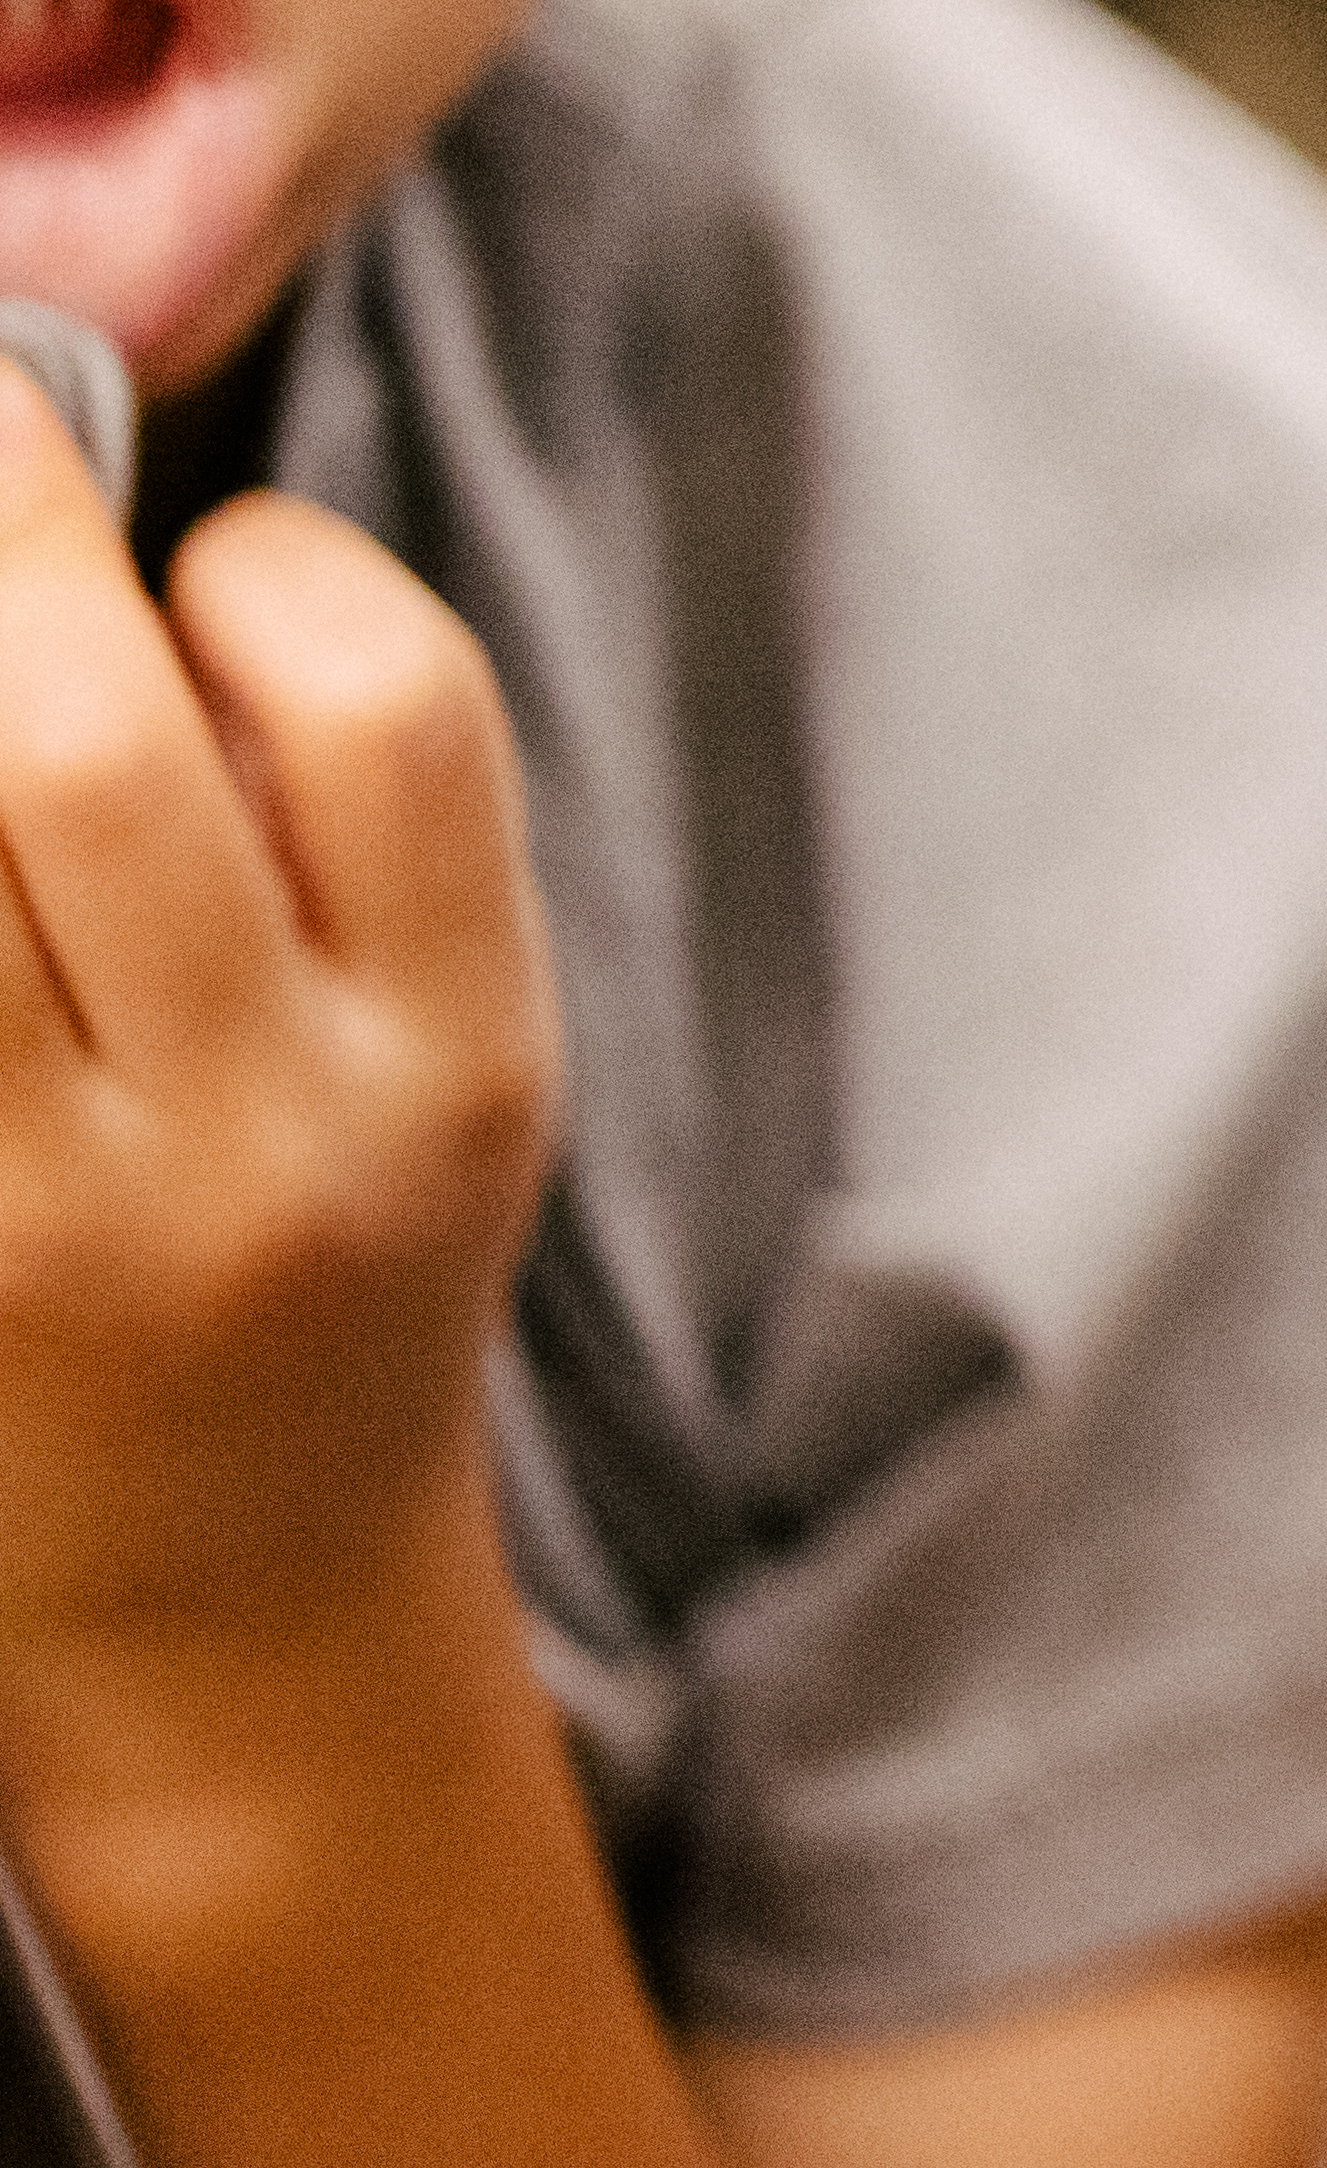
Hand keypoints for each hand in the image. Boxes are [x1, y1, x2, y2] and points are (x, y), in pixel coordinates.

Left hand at [0, 380, 553, 1756]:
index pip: (384, 711)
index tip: (202, 556)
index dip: (270, 573)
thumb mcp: (429, 1062)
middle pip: (76, 742)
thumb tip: (113, 550)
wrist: (232, 1616)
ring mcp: (31, 1227)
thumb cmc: (315, 1261)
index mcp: (444, 1061)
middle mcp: (249, 1147)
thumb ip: (331, 836)